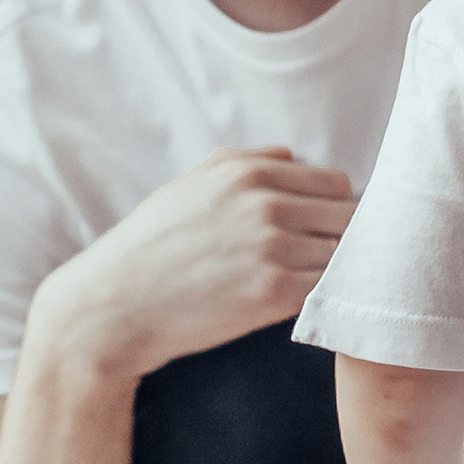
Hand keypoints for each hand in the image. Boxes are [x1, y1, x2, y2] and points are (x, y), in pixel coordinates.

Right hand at [32, 146, 353, 379]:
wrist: (113, 308)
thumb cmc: (149, 246)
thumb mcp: (188, 185)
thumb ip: (244, 161)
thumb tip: (291, 155)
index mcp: (248, 174)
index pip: (336, 184)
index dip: (336, 208)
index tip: (325, 228)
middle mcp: (266, 205)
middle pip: (349, 216)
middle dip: (342, 237)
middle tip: (323, 259)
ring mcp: (273, 249)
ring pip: (344, 254)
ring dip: (336, 271)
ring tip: (312, 282)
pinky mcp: (274, 293)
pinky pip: (328, 289)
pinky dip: (325, 297)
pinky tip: (304, 302)